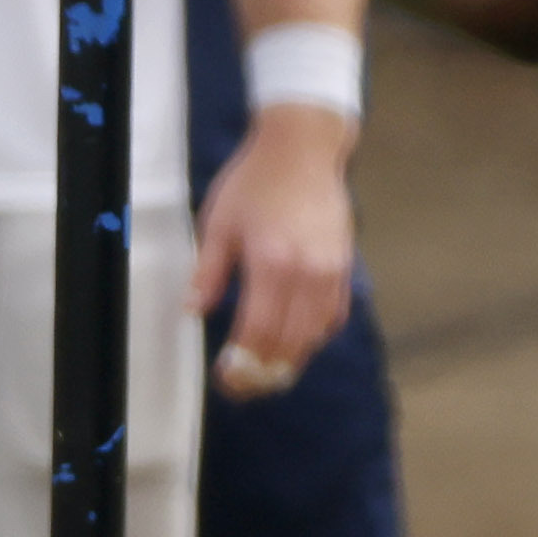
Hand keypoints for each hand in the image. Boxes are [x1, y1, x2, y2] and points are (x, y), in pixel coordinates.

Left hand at [196, 105, 355, 396]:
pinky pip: (333, 317)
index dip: (241, 364)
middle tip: (242, 387)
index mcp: (271, 262)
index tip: (226, 378)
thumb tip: (192, 311)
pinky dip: (314, 337)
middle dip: (264, 373)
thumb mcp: (218, 221)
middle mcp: (306, 273)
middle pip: (289, 344)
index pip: (257, 332)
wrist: (303, 148)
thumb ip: (208, 271)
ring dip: (290, 361)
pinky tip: (295, 342)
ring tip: (266, 374)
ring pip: (314, 336)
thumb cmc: (255, 180)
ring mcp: (331, 272)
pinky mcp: (345, 267)